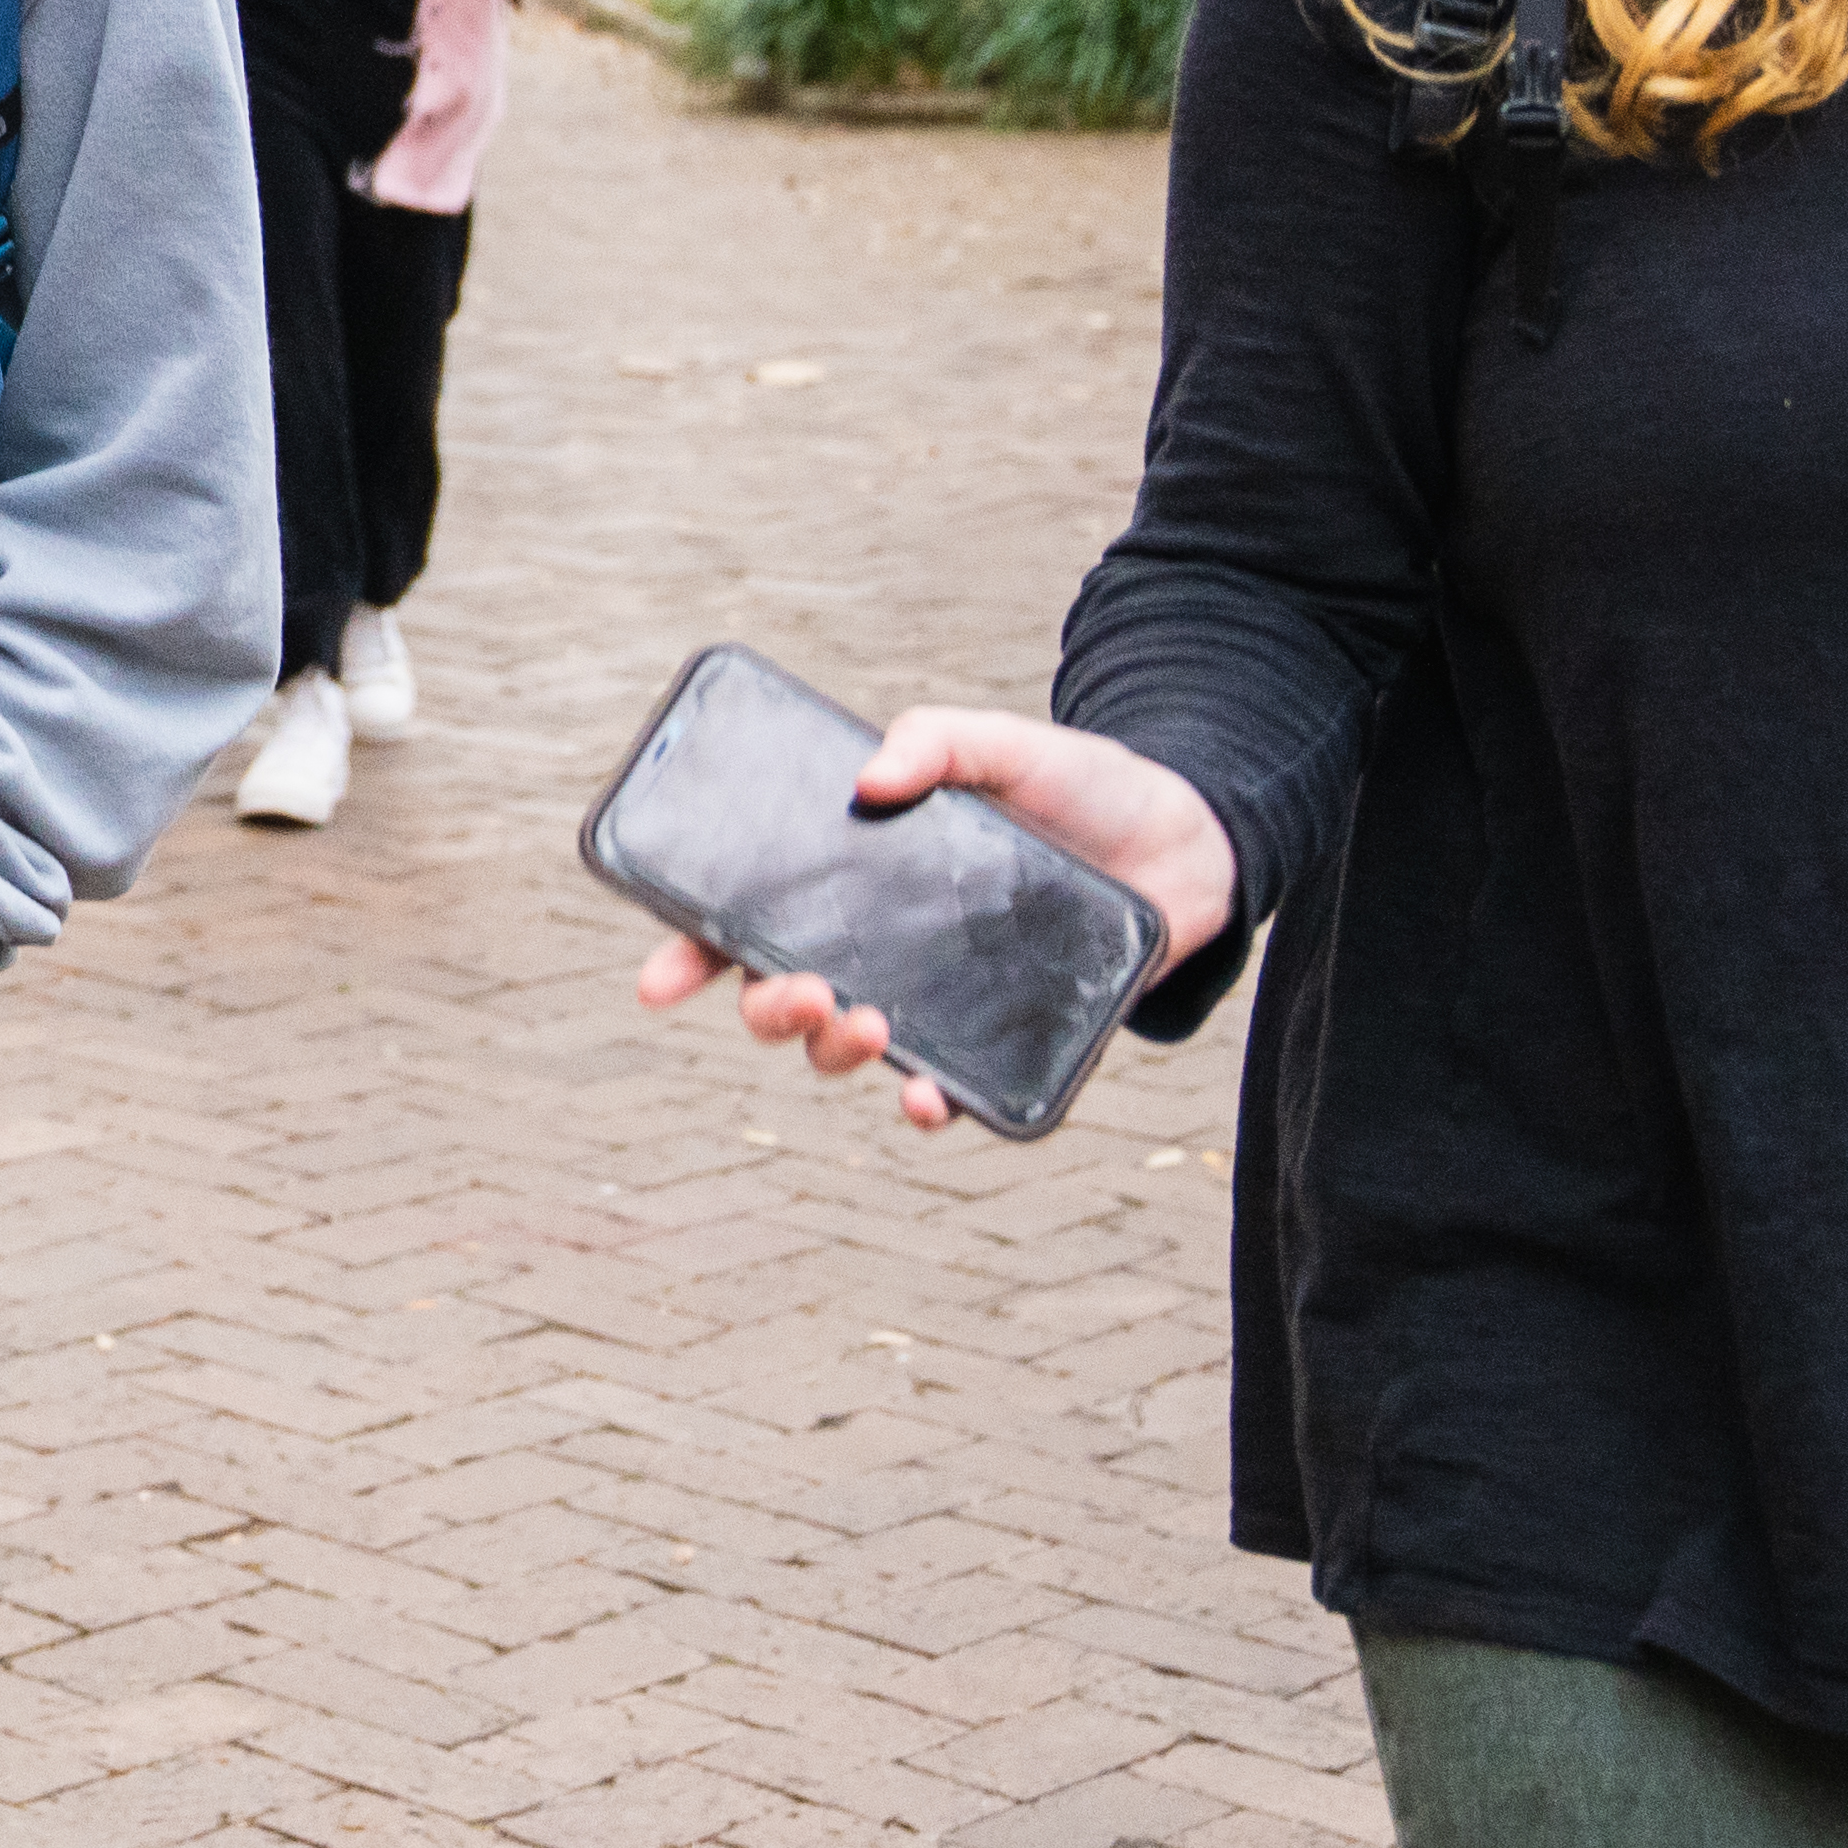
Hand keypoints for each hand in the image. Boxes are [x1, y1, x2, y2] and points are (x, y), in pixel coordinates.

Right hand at [621, 706, 1240, 1134]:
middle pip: (782, 999)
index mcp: (858, 877)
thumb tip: (871, 777)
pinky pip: (955, 1093)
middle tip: (802, 989)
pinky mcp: (1006, 1039)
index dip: (691, 952)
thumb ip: (939, 739)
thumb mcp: (1006, 744)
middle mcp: (883, 944)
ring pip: (849, 1052)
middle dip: (769, 1010)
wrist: (1189, 835)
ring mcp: (939, 997)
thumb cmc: (1080, 785)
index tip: (658, 979)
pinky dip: (930, 1107)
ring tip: (868, 1024)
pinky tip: (925, 1098)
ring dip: (835, 1054)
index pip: (750, 918)